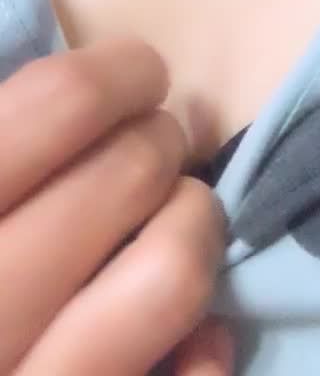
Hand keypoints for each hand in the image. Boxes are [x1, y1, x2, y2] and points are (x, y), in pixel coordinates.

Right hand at [0, 38, 227, 374]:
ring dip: (193, 225)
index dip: (114, 74)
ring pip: (168, 275)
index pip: (55, 107)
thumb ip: (0, 154)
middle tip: (154, 146)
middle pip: (126, 174)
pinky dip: (198, 346)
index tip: (136, 74)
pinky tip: (186, 334)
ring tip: (179, 219)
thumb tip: (69, 102)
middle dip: (159, 141)